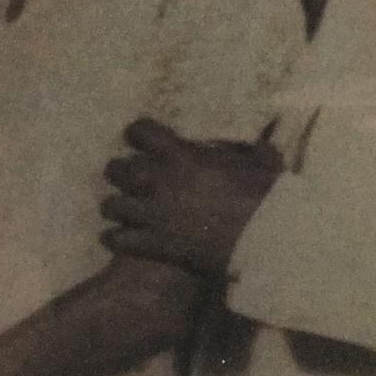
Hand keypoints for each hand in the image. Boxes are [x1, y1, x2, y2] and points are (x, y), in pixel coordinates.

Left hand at [101, 118, 281, 276]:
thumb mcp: (261, 162)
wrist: (263, 239)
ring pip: (110, 205)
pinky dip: (116, 238)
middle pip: (115, 169)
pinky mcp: (153, 244)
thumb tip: (261, 148)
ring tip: (127, 211)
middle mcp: (157, 180)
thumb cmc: (264, 196)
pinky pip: (117, 239)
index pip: (140, 131)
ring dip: (117, 207)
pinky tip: (122, 239)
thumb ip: (251, 152)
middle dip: (121, 173)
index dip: (139, 135)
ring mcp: (151, 214)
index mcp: (180, 155)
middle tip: (134, 180)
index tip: (142, 141)